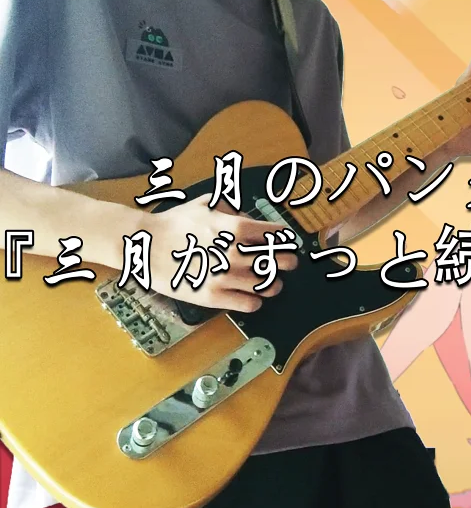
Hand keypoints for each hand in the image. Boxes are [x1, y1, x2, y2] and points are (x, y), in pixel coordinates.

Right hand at [142, 194, 297, 312]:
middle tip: (289, 262)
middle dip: (287, 261)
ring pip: (267, 285)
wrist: (145, 245)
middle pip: (277, 260)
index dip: (285, 238)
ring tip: (273, 283)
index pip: (275, 234)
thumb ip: (230, 207)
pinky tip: (254, 298)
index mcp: (235, 227)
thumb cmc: (174, 223)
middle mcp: (235, 252)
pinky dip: (255, 301)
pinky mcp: (214, 296)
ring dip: (274, 284)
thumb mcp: (204, 204)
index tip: (287, 241)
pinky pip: (248, 303)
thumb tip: (247, 215)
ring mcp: (225, 276)